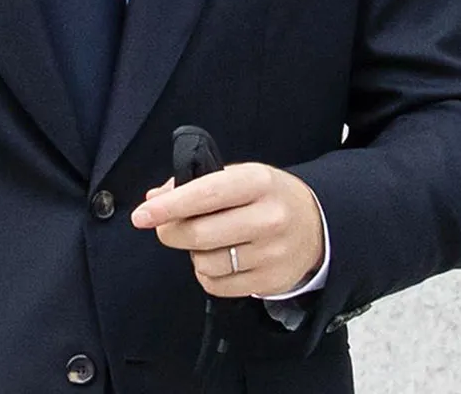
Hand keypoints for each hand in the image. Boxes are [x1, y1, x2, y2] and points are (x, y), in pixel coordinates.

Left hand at [130, 163, 323, 297]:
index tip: (142, 214)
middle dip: (171, 232)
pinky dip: (207, 274)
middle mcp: (267, 218)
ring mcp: (271, 254)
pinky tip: (218, 259)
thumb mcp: (239, 175)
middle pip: (200, 234)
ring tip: (205, 241)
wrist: (319, 224)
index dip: (169, 206)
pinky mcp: (270, 282)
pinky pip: (218, 285)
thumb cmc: (268, 195)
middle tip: (165, 227)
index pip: (205, 194)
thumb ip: (197, 184)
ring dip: (193, 253)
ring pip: (206, 263)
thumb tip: (154, 198)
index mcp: (257, 182)